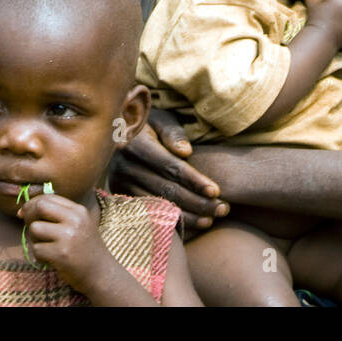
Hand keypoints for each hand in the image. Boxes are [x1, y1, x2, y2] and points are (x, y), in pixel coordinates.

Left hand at [18, 193, 113, 293]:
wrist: (101, 274)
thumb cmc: (85, 250)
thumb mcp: (78, 225)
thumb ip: (57, 215)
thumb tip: (23, 210)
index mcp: (78, 211)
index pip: (49, 197)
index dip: (32, 204)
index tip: (24, 213)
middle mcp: (75, 220)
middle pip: (40, 207)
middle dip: (29, 216)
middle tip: (32, 229)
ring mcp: (68, 236)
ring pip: (35, 228)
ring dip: (35, 240)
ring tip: (46, 248)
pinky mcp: (61, 254)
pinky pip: (37, 249)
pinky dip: (39, 256)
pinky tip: (51, 260)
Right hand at [109, 109, 227, 231]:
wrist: (119, 131)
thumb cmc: (149, 123)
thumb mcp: (161, 118)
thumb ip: (173, 132)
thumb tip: (185, 151)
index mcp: (134, 143)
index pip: (169, 166)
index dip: (194, 180)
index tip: (216, 191)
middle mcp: (123, 166)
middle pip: (166, 190)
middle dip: (197, 202)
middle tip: (222, 209)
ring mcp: (119, 184)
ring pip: (159, 206)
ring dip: (188, 216)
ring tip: (212, 220)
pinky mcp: (121, 196)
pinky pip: (150, 213)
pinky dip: (172, 220)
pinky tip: (192, 223)